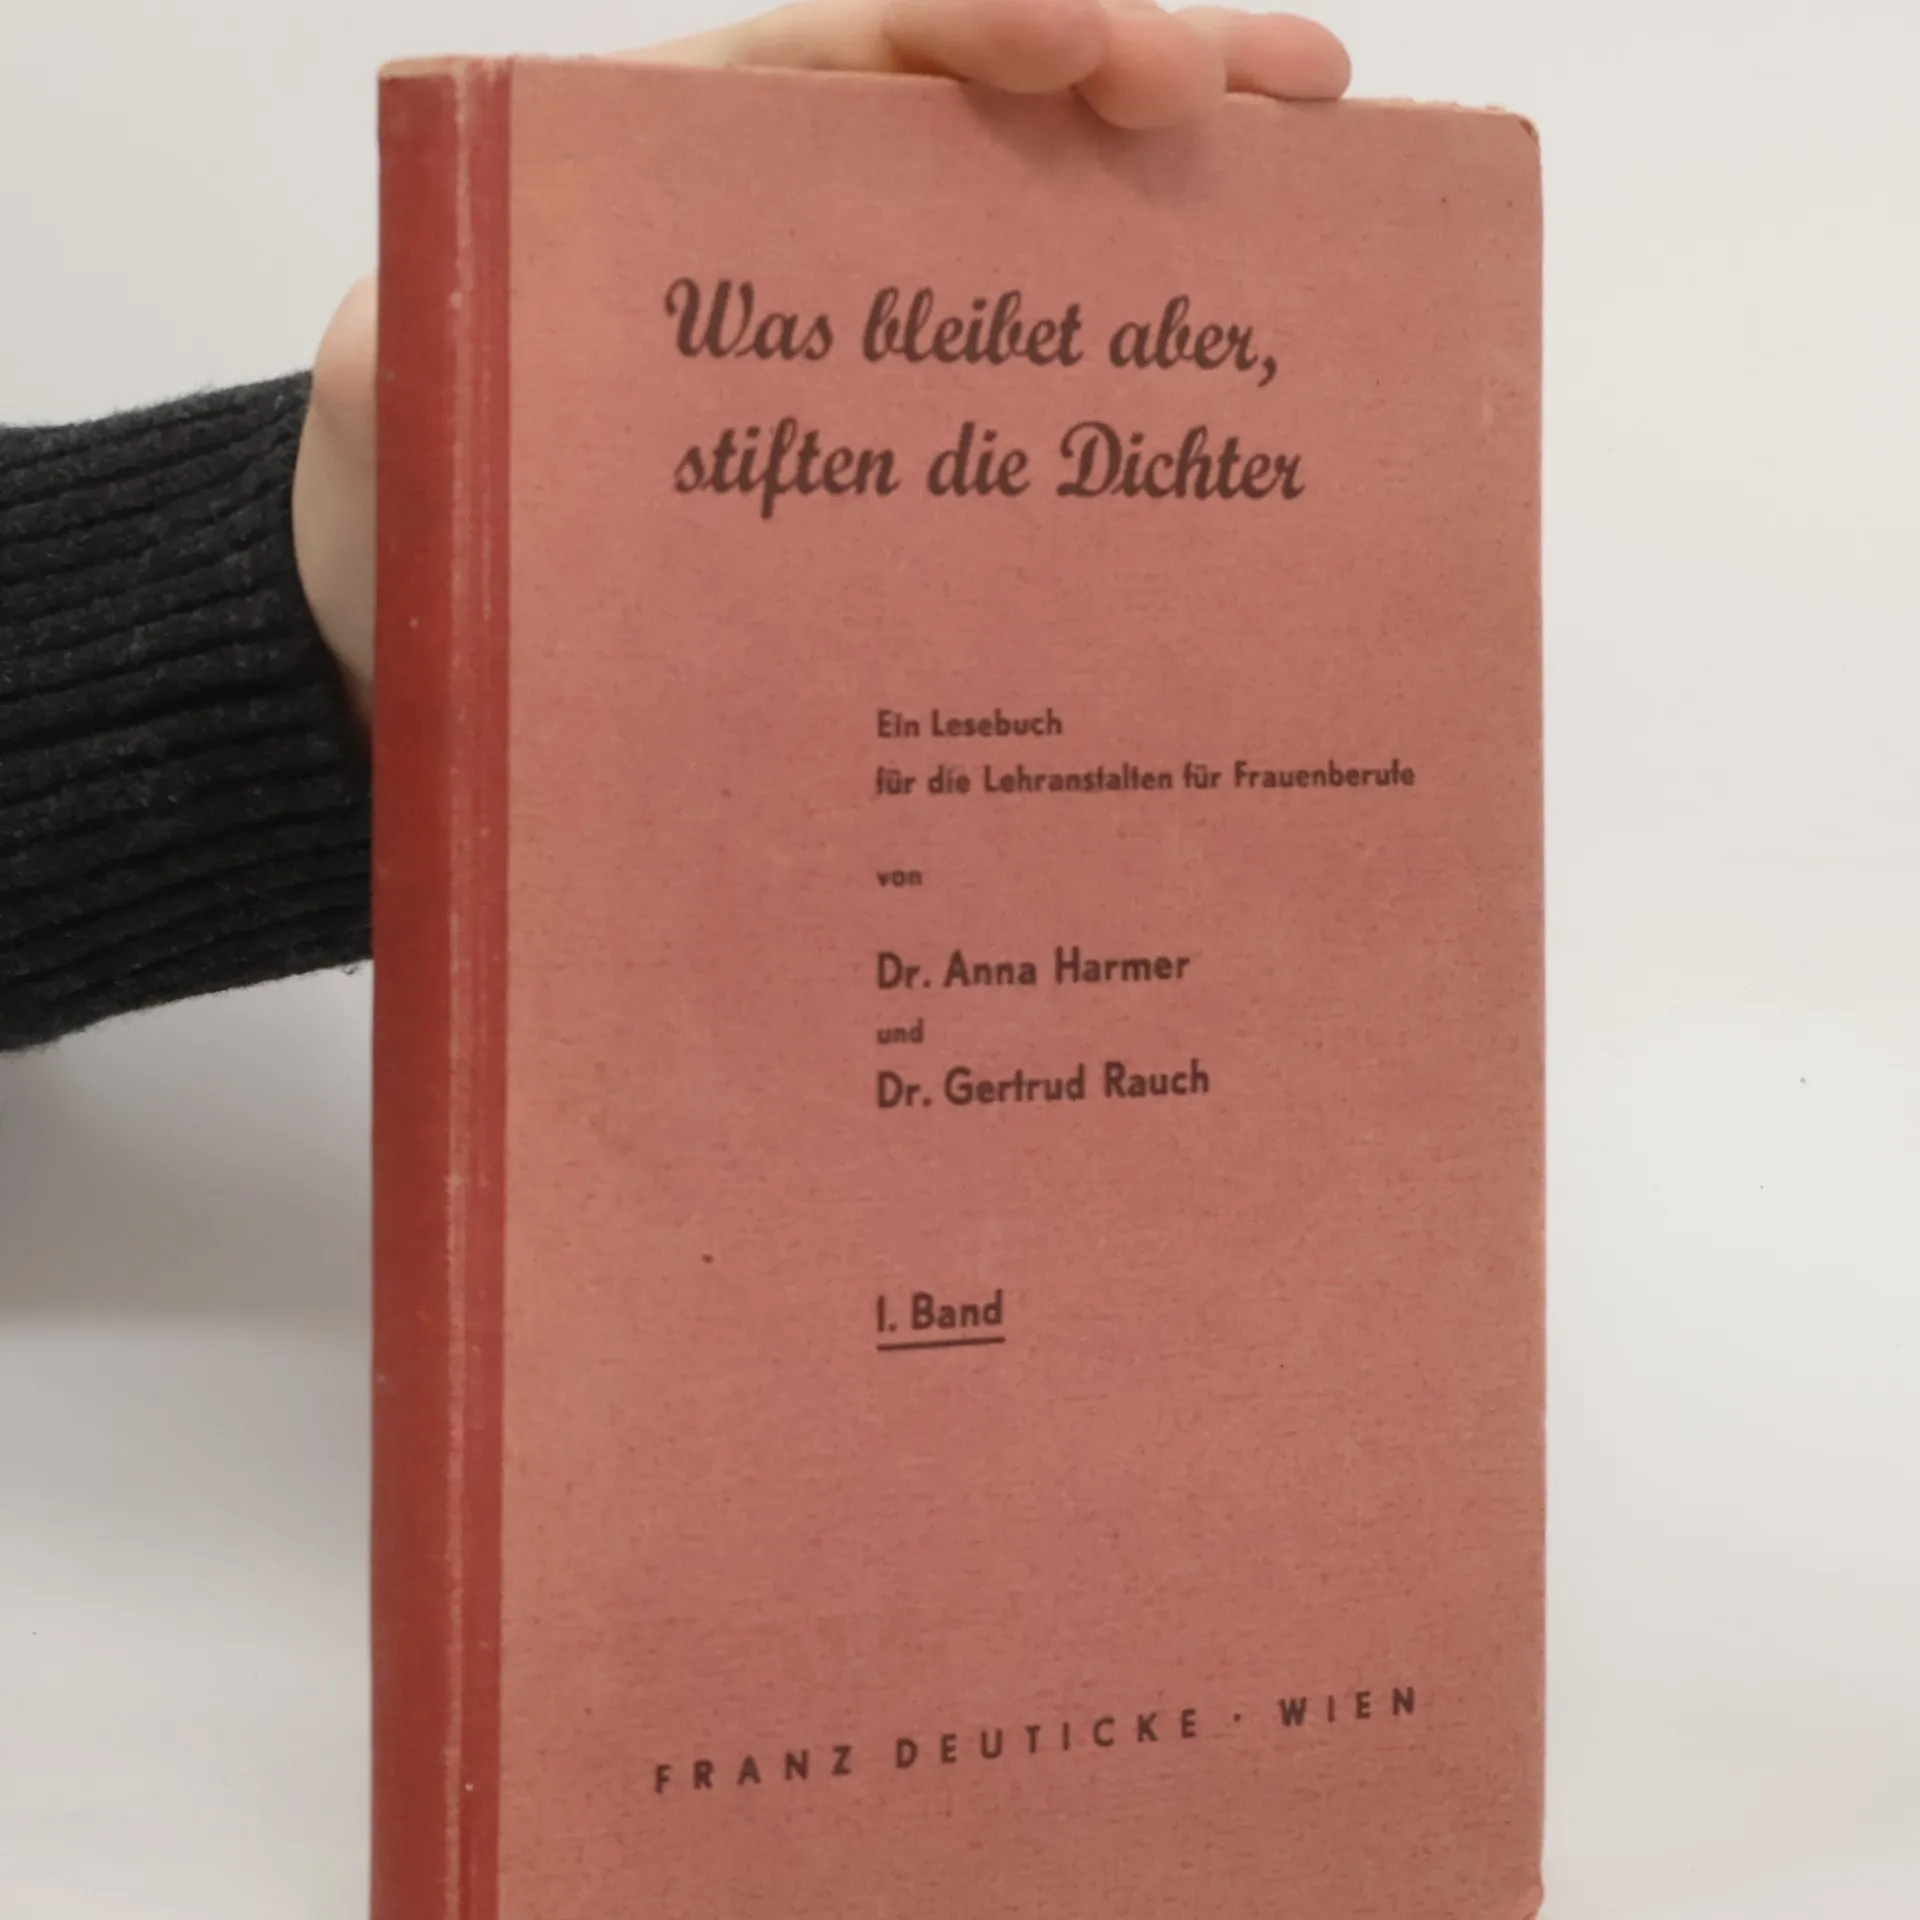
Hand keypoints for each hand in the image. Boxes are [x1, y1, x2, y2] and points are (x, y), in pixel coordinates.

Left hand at [292, 0, 1350, 713]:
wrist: (430, 628)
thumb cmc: (413, 507)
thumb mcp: (397, 405)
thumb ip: (422, 344)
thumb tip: (469, 337)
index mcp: (679, 176)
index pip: (848, 52)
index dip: (985, 27)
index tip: (1096, 55)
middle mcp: (790, 241)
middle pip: (983, 120)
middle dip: (1139, 81)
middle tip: (1291, 96)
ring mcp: (854, 359)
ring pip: (1026, 245)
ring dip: (1171, 205)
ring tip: (1319, 176)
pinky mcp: (887, 471)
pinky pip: (1012, 406)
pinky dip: (1114, 375)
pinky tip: (1223, 381)